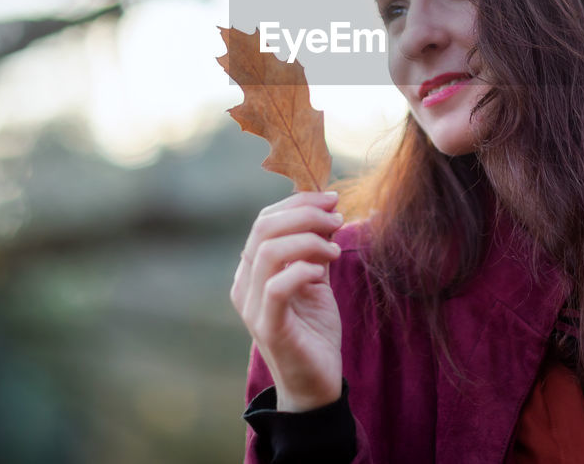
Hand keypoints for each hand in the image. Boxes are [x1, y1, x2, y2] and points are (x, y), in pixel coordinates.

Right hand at [231, 189, 344, 411]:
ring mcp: (253, 307)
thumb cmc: (314, 331)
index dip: (299, 202)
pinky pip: (277, 287)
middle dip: (305, 213)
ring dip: (309, 240)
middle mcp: (245, 285)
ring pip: (268, 251)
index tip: (333, 200)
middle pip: (263, 228)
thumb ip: (315, 248)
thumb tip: (328, 209)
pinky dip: (302, 270)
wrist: (315, 384)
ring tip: (335, 251)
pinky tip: (323, 274)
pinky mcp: (269, 328)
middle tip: (337, 219)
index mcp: (252, 270)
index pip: (264, 220)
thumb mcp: (316, 280)